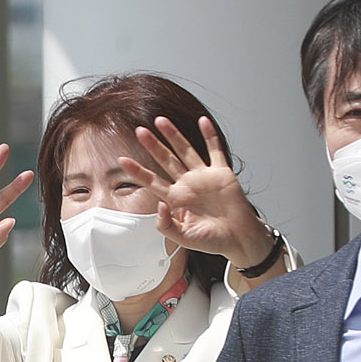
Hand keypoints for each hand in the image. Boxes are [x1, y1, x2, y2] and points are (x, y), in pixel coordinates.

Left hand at [116, 116, 265, 265]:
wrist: (238, 239)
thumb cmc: (212, 240)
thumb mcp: (184, 238)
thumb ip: (166, 226)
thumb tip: (159, 206)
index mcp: (176, 199)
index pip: (152, 181)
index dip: (138, 170)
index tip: (122, 159)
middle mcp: (187, 184)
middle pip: (166, 160)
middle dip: (153, 145)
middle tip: (139, 130)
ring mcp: (204, 176)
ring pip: (186, 151)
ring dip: (174, 135)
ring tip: (161, 121)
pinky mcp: (222, 173)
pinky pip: (215, 151)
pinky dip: (210, 136)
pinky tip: (203, 121)